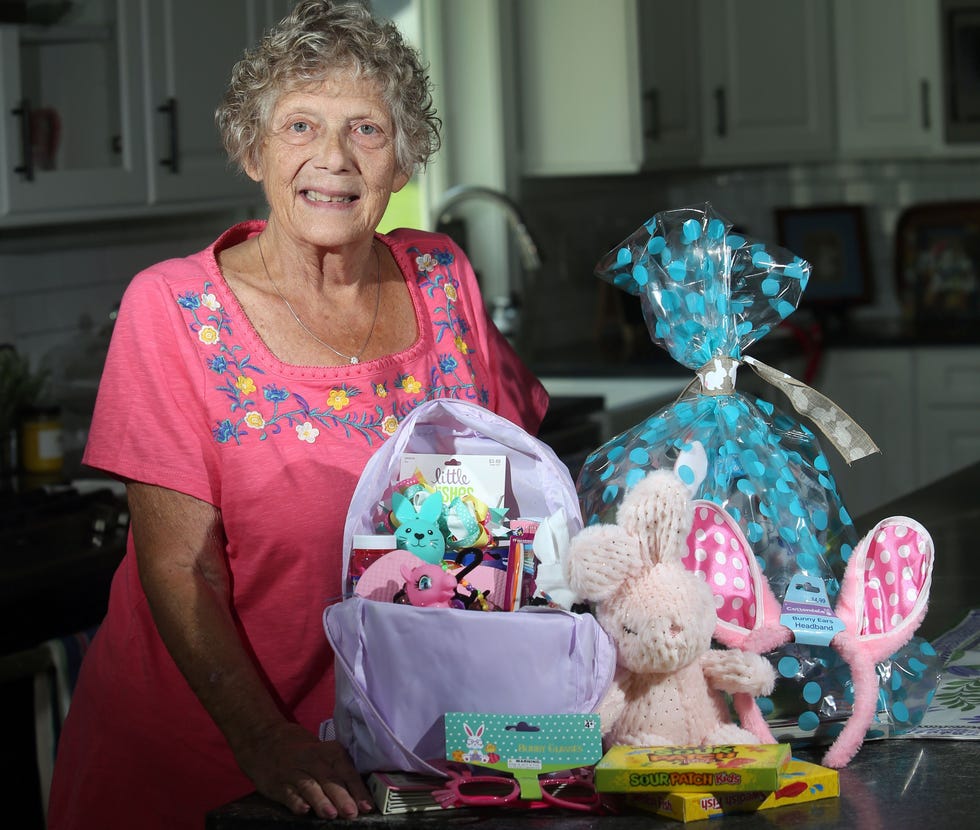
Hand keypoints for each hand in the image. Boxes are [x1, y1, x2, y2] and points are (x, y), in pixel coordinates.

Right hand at [236, 723, 373, 818]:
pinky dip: (296, 802)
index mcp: (329, 752)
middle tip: (351, 812)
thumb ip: (340, 771)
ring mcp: (294, 773)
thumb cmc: (304, 751)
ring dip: (320, 800)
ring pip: (309, 786)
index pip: (346, 770)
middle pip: (329, 779)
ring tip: (331, 814)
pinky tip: (303, 810)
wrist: (265, 740)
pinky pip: (288, 793)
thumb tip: (362, 795)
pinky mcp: (278, 784)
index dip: (357, 788)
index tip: (367, 806)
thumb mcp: (323, 752)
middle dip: (341, 796)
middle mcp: (312, 761)